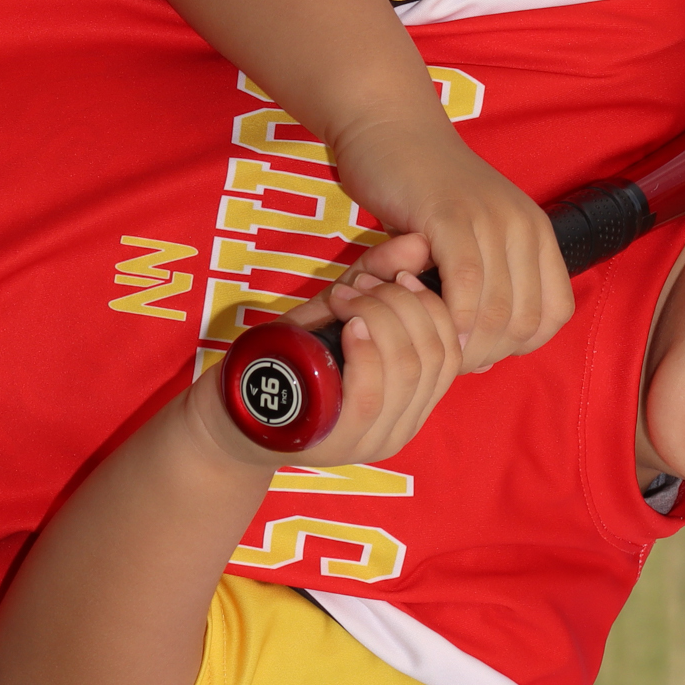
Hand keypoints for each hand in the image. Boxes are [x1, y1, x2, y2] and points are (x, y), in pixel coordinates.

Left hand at [190, 266, 463, 469]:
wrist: (231, 415)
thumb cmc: (286, 362)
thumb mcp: (334, 316)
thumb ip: (373, 281)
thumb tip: (417, 241)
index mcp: (413, 400)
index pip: (453, 350)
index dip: (433, 305)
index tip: (400, 276)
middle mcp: (402, 427)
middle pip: (435, 355)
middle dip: (403, 305)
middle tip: (361, 285)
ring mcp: (371, 440)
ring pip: (408, 371)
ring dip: (381, 318)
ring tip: (346, 298)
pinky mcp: (336, 443)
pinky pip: (371, 395)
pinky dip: (366, 352)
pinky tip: (350, 327)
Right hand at [326, 112, 571, 370]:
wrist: (389, 128)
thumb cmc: (420, 193)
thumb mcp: (466, 242)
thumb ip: (478, 294)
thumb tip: (481, 361)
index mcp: (536, 233)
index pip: (555, 313)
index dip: (520, 345)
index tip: (478, 349)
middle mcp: (524, 226)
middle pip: (525, 320)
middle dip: (486, 351)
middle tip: (445, 353)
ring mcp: (491, 219)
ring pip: (496, 309)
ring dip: (462, 340)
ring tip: (429, 340)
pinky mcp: (452, 215)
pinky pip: (465, 282)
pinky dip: (449, 313)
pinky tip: (426, 319)